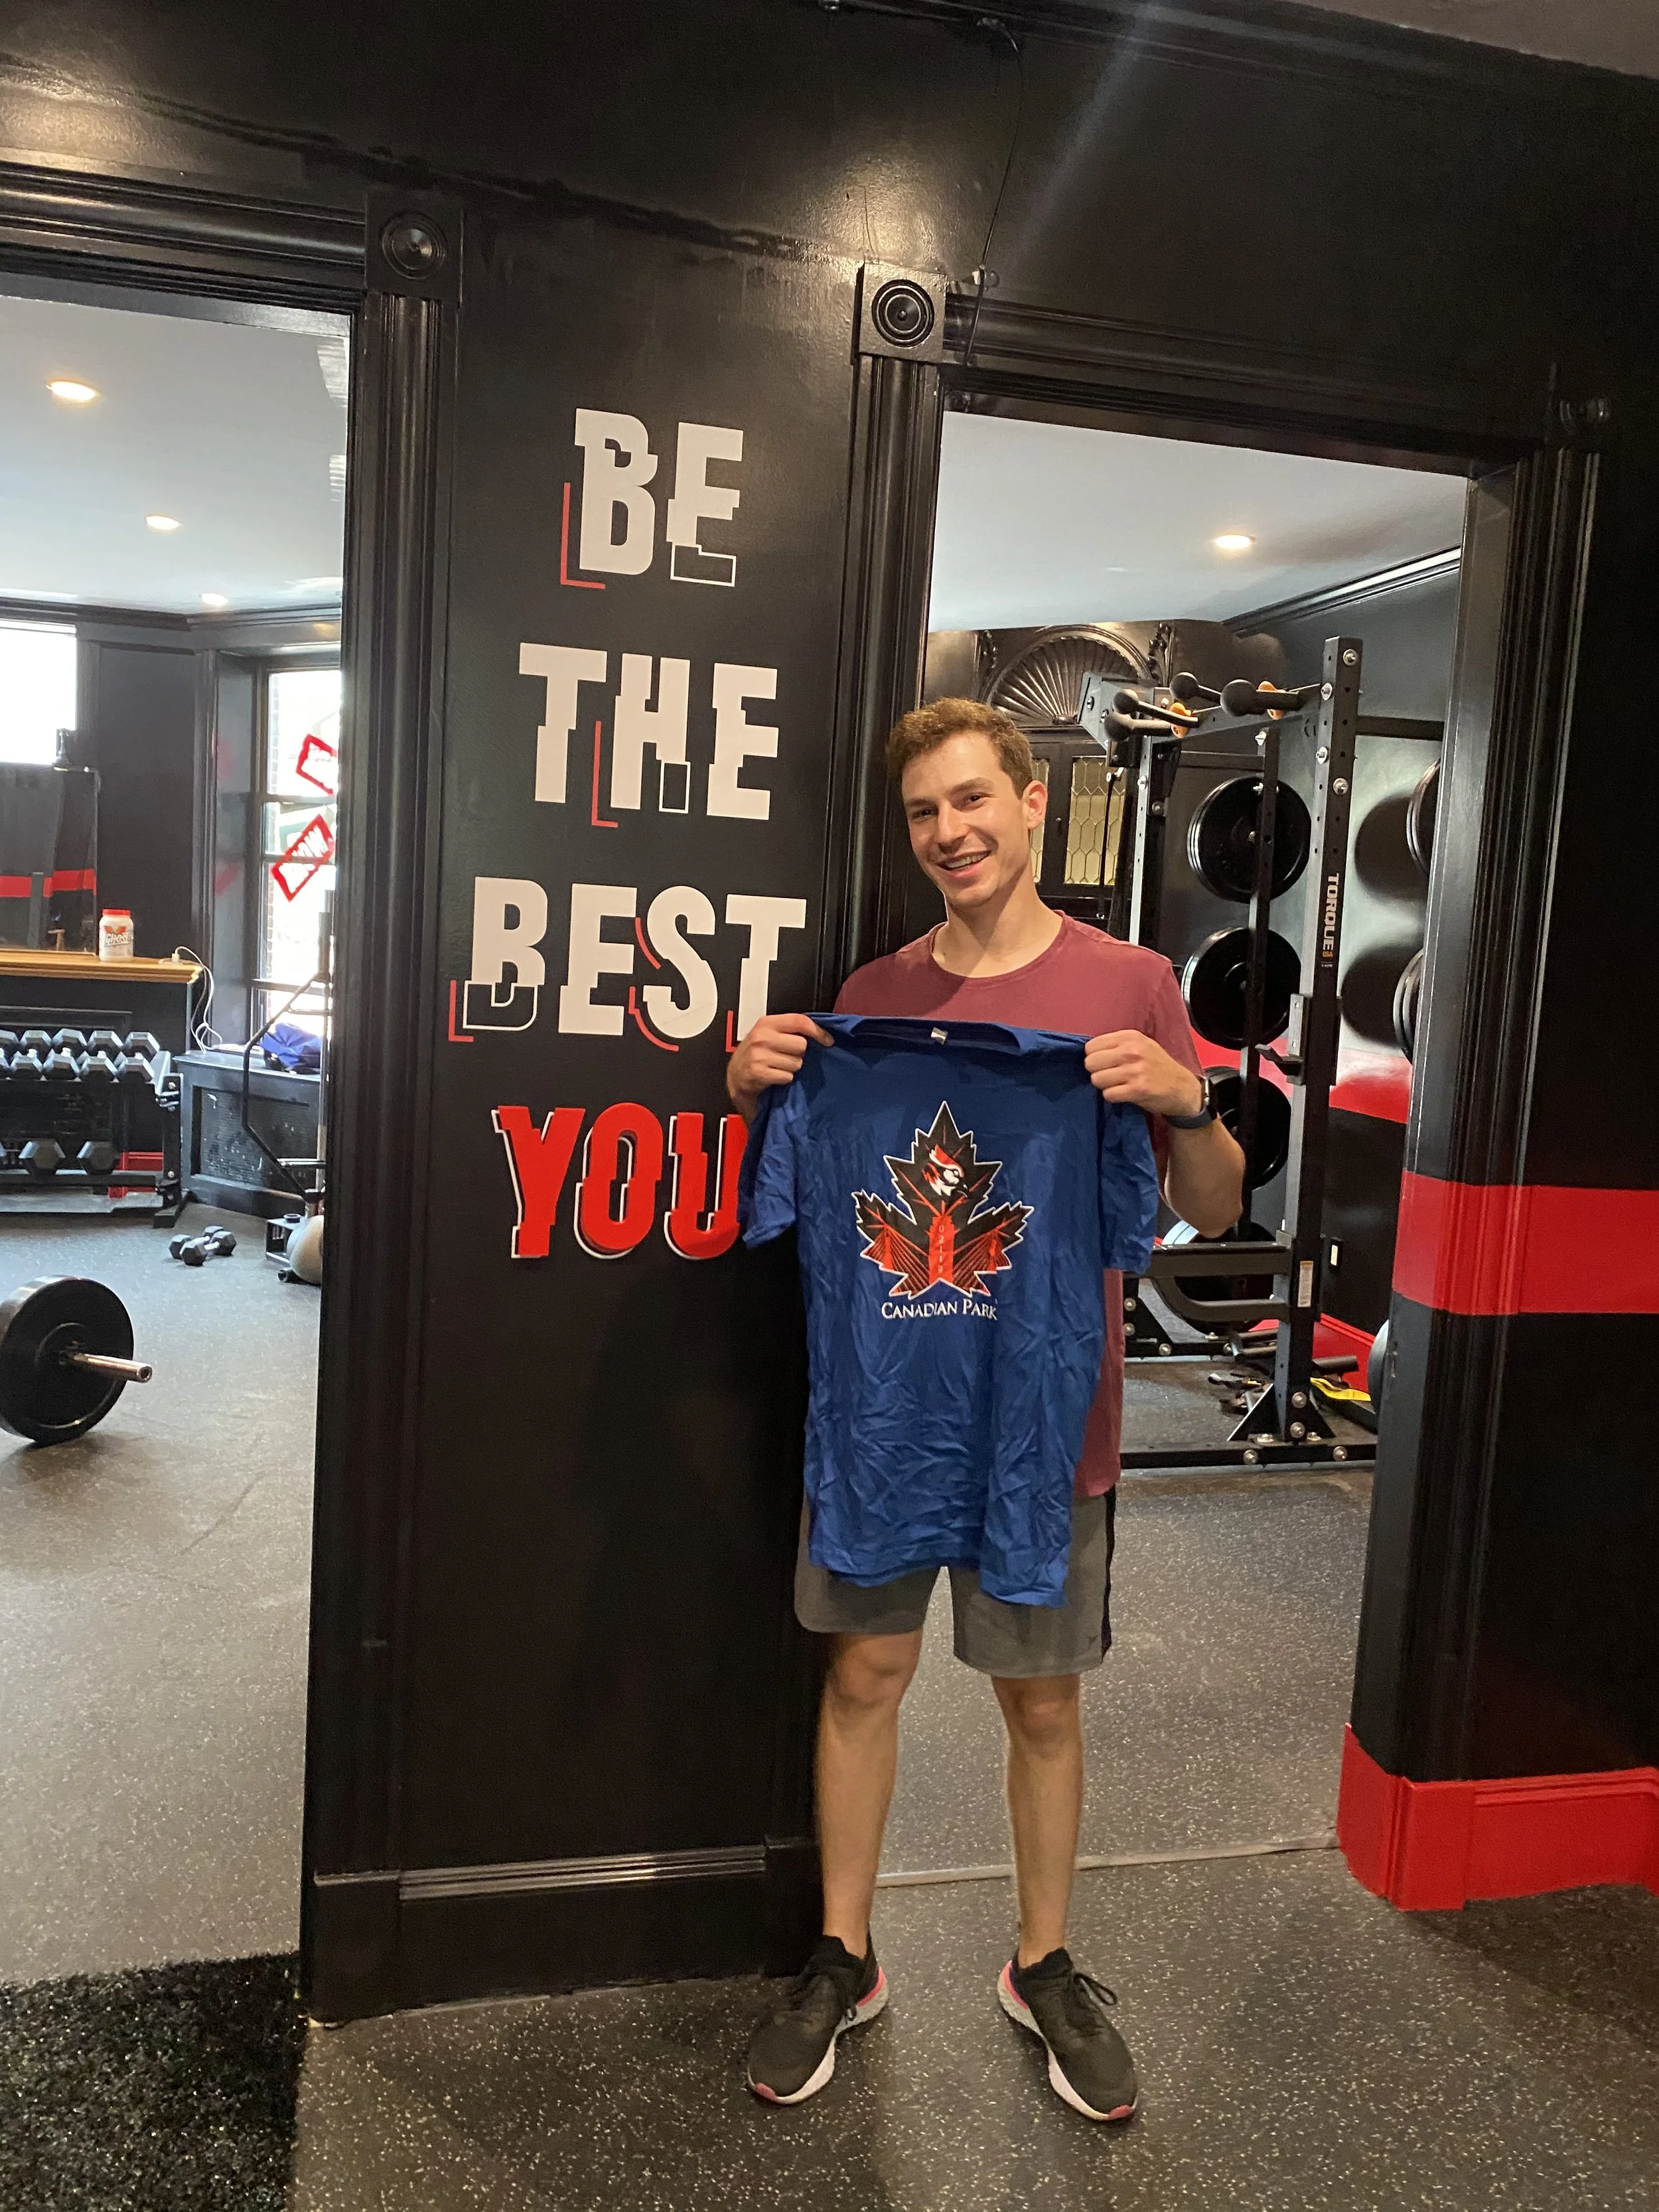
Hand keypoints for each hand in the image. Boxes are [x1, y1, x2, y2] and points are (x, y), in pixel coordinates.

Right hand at [727, 1011, 833, 1116]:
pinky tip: (773, 1076)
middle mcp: (762, 1037)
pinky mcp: (759, 1072)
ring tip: (777, 1067)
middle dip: (798, 1054)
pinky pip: (787, 1076)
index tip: (827, 1040)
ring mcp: (759, 1055)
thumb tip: (820, 1033)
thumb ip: (789, 1030)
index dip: (817, 1031)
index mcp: (766, 1023)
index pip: (799, 1021)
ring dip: (791, 1068)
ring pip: (796, 1063)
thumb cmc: (754, 1054)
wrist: (735, 1076)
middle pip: (801, 1045)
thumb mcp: (768, 1034)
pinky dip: (784, 1079)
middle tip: (786, 1057)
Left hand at [1083, 1029, 1204, 1119]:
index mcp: (1130, 1037)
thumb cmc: (1156, 1065)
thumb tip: (1087, 1053)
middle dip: (1097, 1072)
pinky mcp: (1138, 1089)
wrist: (1181, 1087)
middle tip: (1111, 1076)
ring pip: (1097, 1079)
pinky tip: (1124, 1094)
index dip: (1095, 1058)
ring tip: (1119, 1085)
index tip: (1106, 1064)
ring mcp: (1135, 1070)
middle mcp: (1132, 1050)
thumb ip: (1116, 1045)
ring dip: (1105, 1086)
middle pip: (1091, 1063)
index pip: (1091, 1047)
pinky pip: (1108, 1094)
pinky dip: (1113, 1097)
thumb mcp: (1140, 1045)